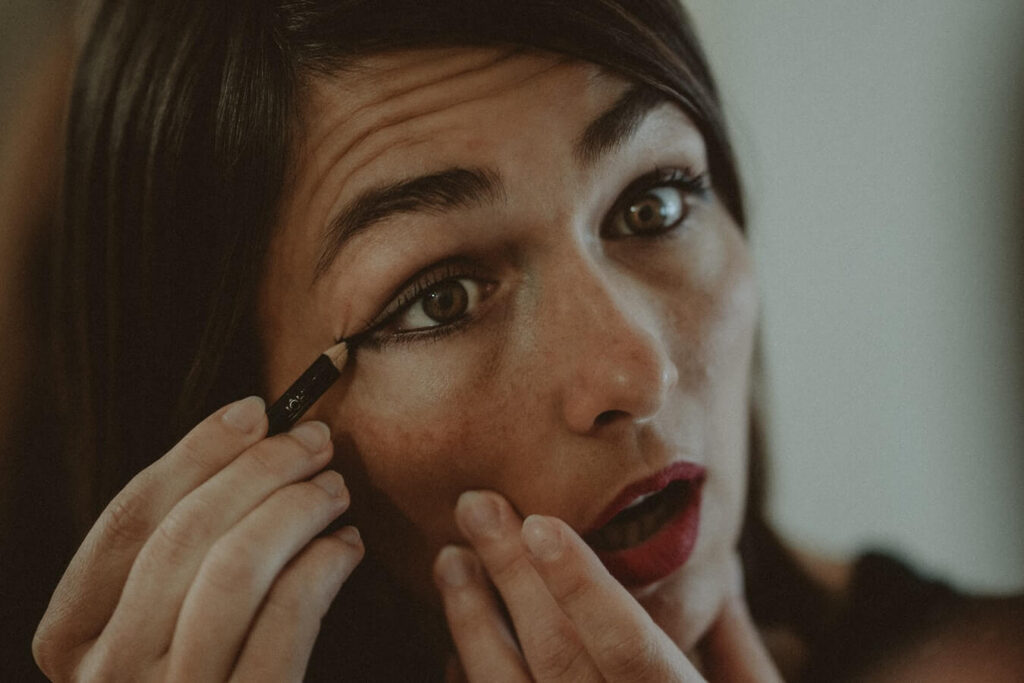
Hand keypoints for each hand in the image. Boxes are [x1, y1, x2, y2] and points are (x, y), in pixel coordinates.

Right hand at [33, 396, 363, 681]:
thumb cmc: (200, 672)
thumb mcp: (158, 621)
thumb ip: (177, 552)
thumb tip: (246, 440)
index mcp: (71, 638)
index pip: (128, 518)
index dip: (195, 452)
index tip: (254, 410)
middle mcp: (107, 676)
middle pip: (185, 534)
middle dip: (260, 470)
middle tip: (316, 441)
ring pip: (234, 570)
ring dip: (296, 509)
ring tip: (335, 489)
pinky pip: (285, 625)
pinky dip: (322, 567)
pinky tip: (346, 547)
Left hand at [433, 490, 779, 681]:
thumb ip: (737, 650)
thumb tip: (719, 563)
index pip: (632, 651)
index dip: (584, 587)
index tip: (540, 524)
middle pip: (557, 660)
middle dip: (513, 578)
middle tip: (475, 508)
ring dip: (474, 625)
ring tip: (451, 559)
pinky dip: (471, 682)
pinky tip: (454, 645)